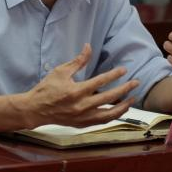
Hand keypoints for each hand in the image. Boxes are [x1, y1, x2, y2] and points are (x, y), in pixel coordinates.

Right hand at [21, 44, 138, 127]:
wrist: (35, 110)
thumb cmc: (47, 88)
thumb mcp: (61, 71)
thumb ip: (78, 61)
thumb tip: (88, 47)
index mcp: (76, 91)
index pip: (101, 81)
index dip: (114, 74)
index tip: (124, 69)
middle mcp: (82, 106)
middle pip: (110, 98)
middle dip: (125, 89)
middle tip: (136, 83)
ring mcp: (83, 117)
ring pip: (109, 114)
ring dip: (123, 106)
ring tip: (133, 99)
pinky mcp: (82, 124)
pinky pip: (102, 121)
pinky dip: (113, 116)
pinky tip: (120, 110)